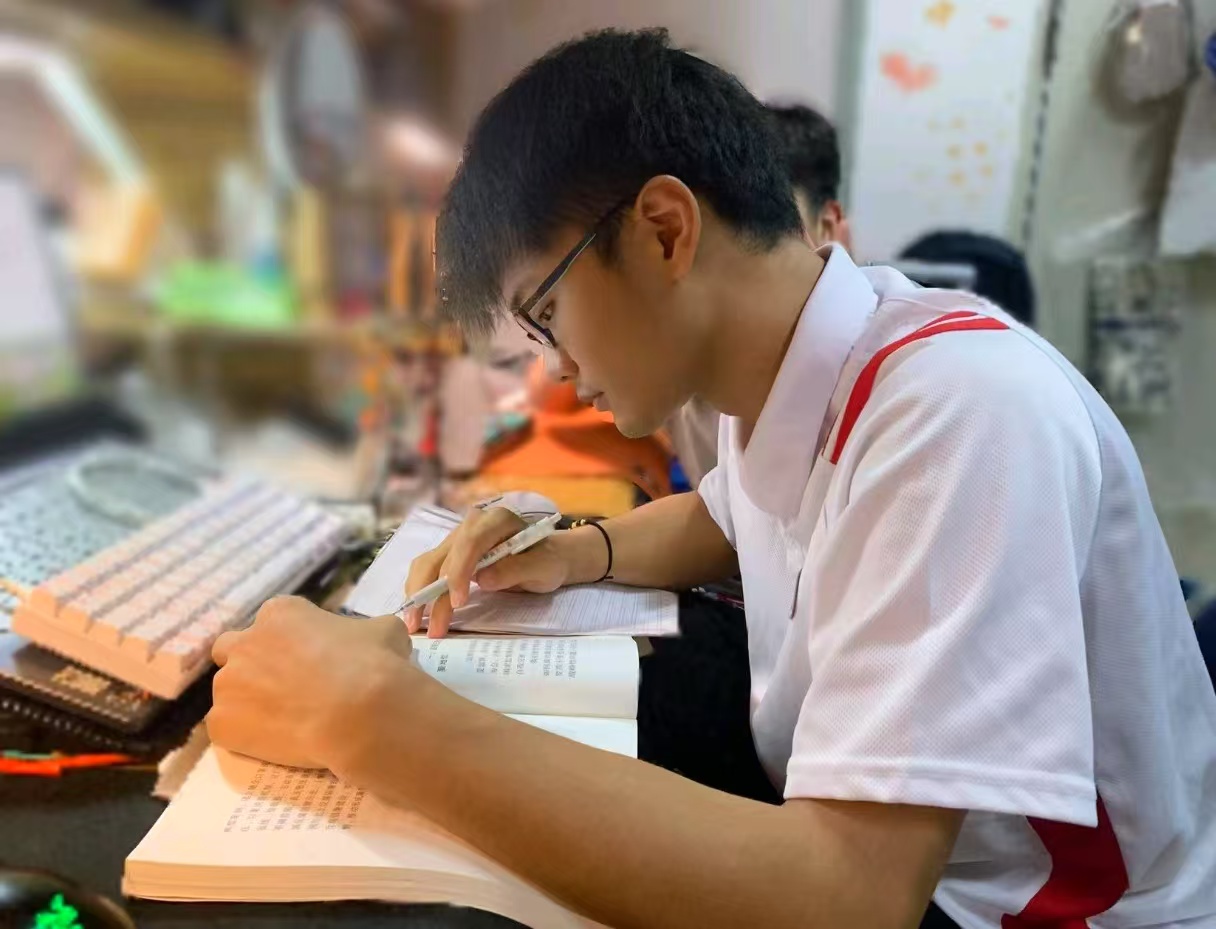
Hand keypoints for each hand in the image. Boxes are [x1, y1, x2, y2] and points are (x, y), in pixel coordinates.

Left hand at [208, 596, 412, 769]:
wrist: (360, 715)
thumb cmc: (374, 664)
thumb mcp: (383, 631)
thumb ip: (365, 632)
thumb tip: (372, 642)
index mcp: (281, 613)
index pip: (273, 621)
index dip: (289, 641)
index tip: (307, 660)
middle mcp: (245, 642)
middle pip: (231, 650)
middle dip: (249, 665)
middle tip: (279, 686)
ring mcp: (228, 685)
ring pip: (229, 692)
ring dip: (248, 702)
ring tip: (281, 722)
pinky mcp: (221, 724)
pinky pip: (226, 729)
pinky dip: (244, 735)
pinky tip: (273, 742)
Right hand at [404, 507, 572, 636]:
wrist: (546, 557)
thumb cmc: (548, 561)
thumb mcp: (543, 567)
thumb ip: (516, 569)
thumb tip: (484, 579)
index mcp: (497, 520)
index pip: (470, 542)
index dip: (459, 571)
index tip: (458, 602)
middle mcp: (472, 524)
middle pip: (442, 555)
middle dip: (430, 591)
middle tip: (425, 625)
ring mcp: (458, 538)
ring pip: (428, 563)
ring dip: (418, 593)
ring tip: (414, 625)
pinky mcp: (451, 553)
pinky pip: (428, 569)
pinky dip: (420, 591)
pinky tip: (418, 613)